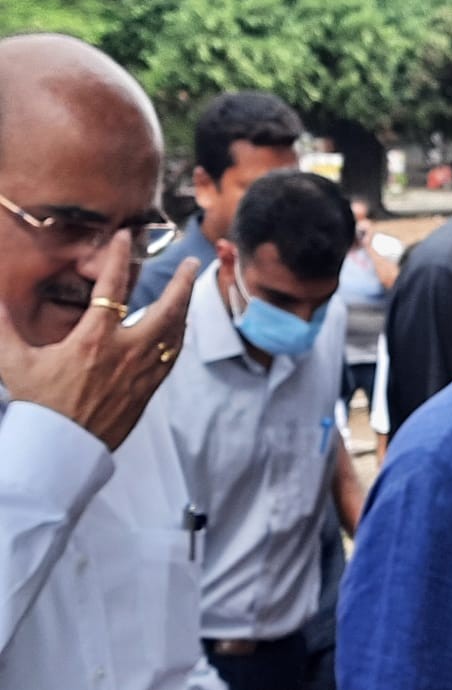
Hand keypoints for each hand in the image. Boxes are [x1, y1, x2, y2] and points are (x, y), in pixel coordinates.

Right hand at [0, 230, 198, 450]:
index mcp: (94, 340)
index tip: (126, 238)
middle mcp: (126, 351)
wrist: (61, 450)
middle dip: (183, 283)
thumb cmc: (39, 407)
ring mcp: (142, 371)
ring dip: (185, 307)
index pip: (112, 288)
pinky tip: (179, 329)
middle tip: (194, 263)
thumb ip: (4, 329)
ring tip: (190, 289)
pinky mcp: (149, 389)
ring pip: (175, 332)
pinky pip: (172, 356)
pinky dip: (178, 337)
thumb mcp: (14, 364)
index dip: (119, 259)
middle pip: (167, 309)